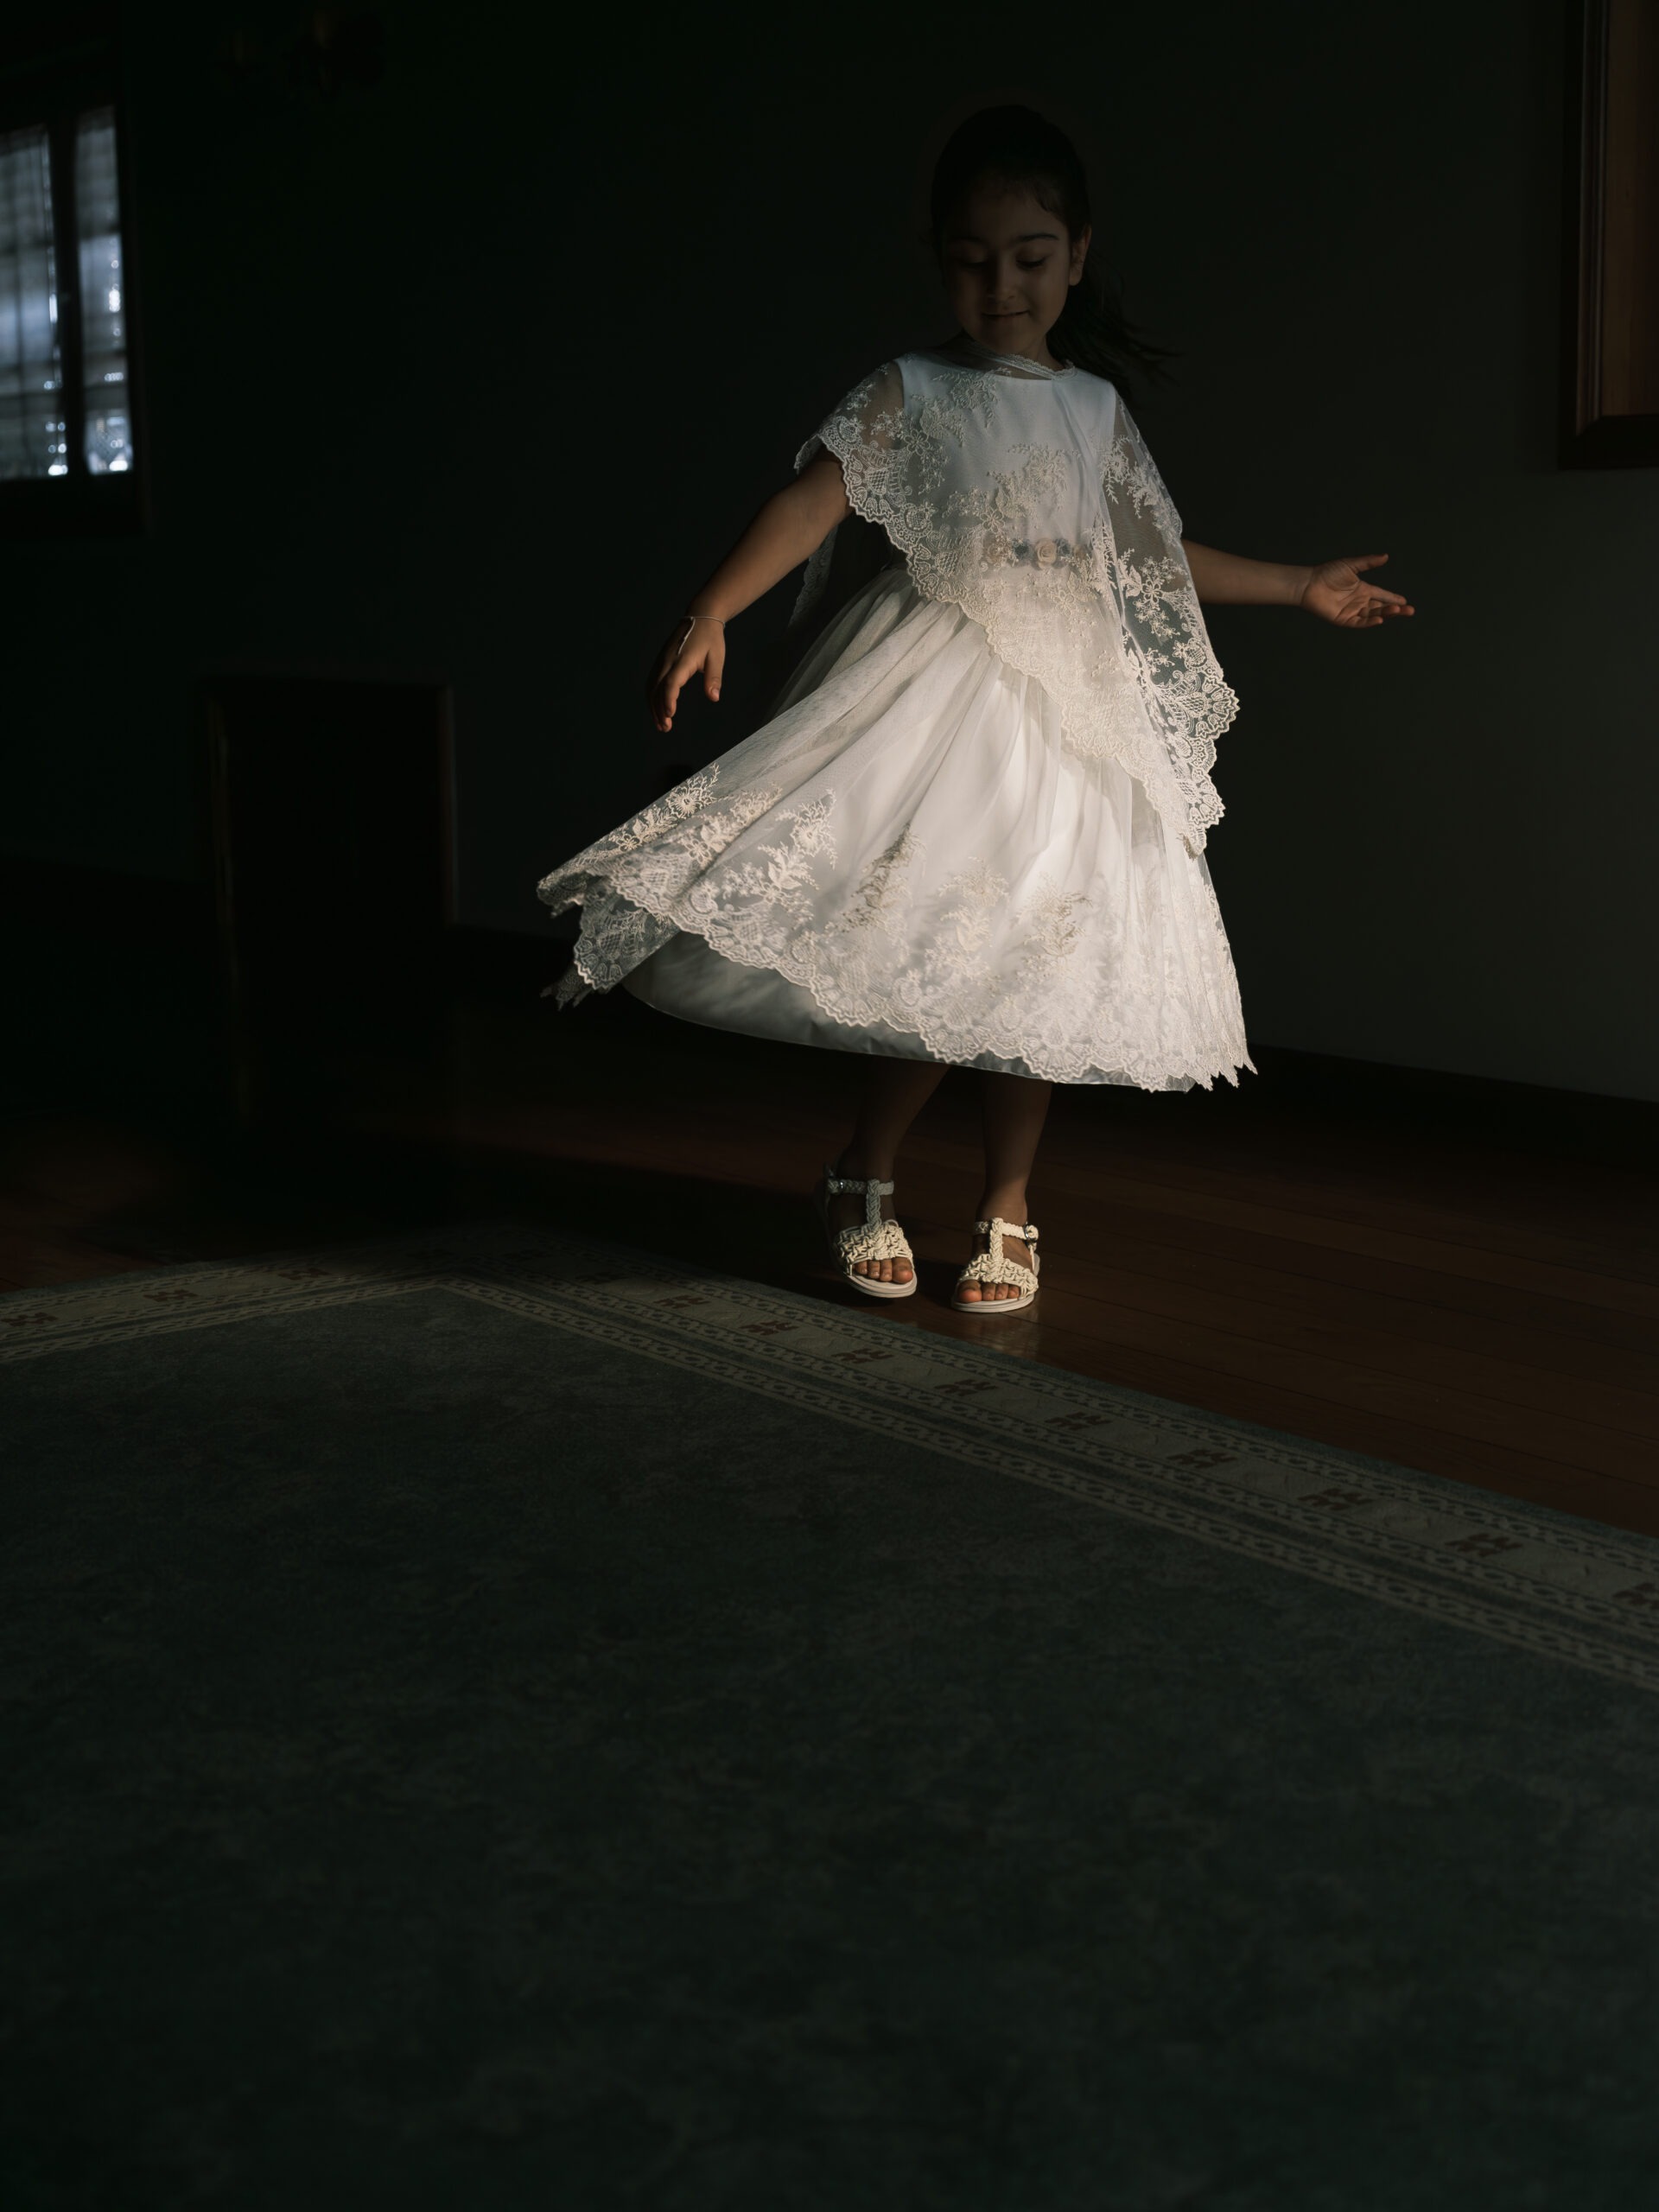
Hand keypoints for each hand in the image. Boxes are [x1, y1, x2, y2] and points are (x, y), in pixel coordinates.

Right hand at [648, 615, 724, 732]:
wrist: (700, 617)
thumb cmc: (711, 638)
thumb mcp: (717, 657)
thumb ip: (714, 678)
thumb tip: (714, 697)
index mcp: (682, 660)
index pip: (671, 682)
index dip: (669, 699)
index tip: (670, 715)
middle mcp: (668, 661)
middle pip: (657, 688)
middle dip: (659, 710)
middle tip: (666, 728)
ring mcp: (662, 660)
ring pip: (652, 686)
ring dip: (653, 706)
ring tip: (661, 724)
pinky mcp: (660, 661)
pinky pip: (652, 681)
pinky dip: (652, 696)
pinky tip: (657, 709)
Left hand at [1297, 554, 1414, 628]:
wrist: (1310, 583)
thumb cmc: (1328, 573)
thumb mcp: (1351, 565)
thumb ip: (1368, 562)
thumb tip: (1385, 556)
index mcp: (1363, 589)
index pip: (1382, 594)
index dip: (1393, 598)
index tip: (1405, 602)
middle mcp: (1359, 601)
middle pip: (1381, 607)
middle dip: (1395, 609)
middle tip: (1409, 611)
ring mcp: (1352, 611)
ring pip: (1373, 615)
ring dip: (1386, 613)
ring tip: (1398, 611)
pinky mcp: (1343, 619)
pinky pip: (1359, 623)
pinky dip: (1369, 622)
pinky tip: (1380, 619)